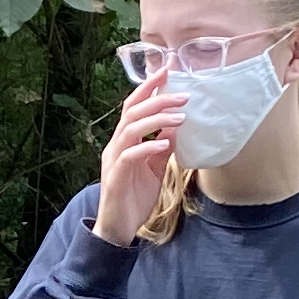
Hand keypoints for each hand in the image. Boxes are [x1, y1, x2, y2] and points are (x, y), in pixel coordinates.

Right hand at [93, 72, 185, 243]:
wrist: (117, 228)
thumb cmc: (134, 197)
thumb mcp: (154, 167)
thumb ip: (163, 146)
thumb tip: (178, 126)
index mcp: (124, 140)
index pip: (134, 106)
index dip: (149, 87)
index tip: (168, 70)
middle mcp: (116, 145)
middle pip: (133, 112)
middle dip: (158, 99)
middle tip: (184, 95)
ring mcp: (114, 160)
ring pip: (131, 129)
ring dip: (156, 120)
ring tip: (180, 118)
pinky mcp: (116, 177)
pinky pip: (130, 156)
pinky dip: (147, 147)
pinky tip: (165, 145)